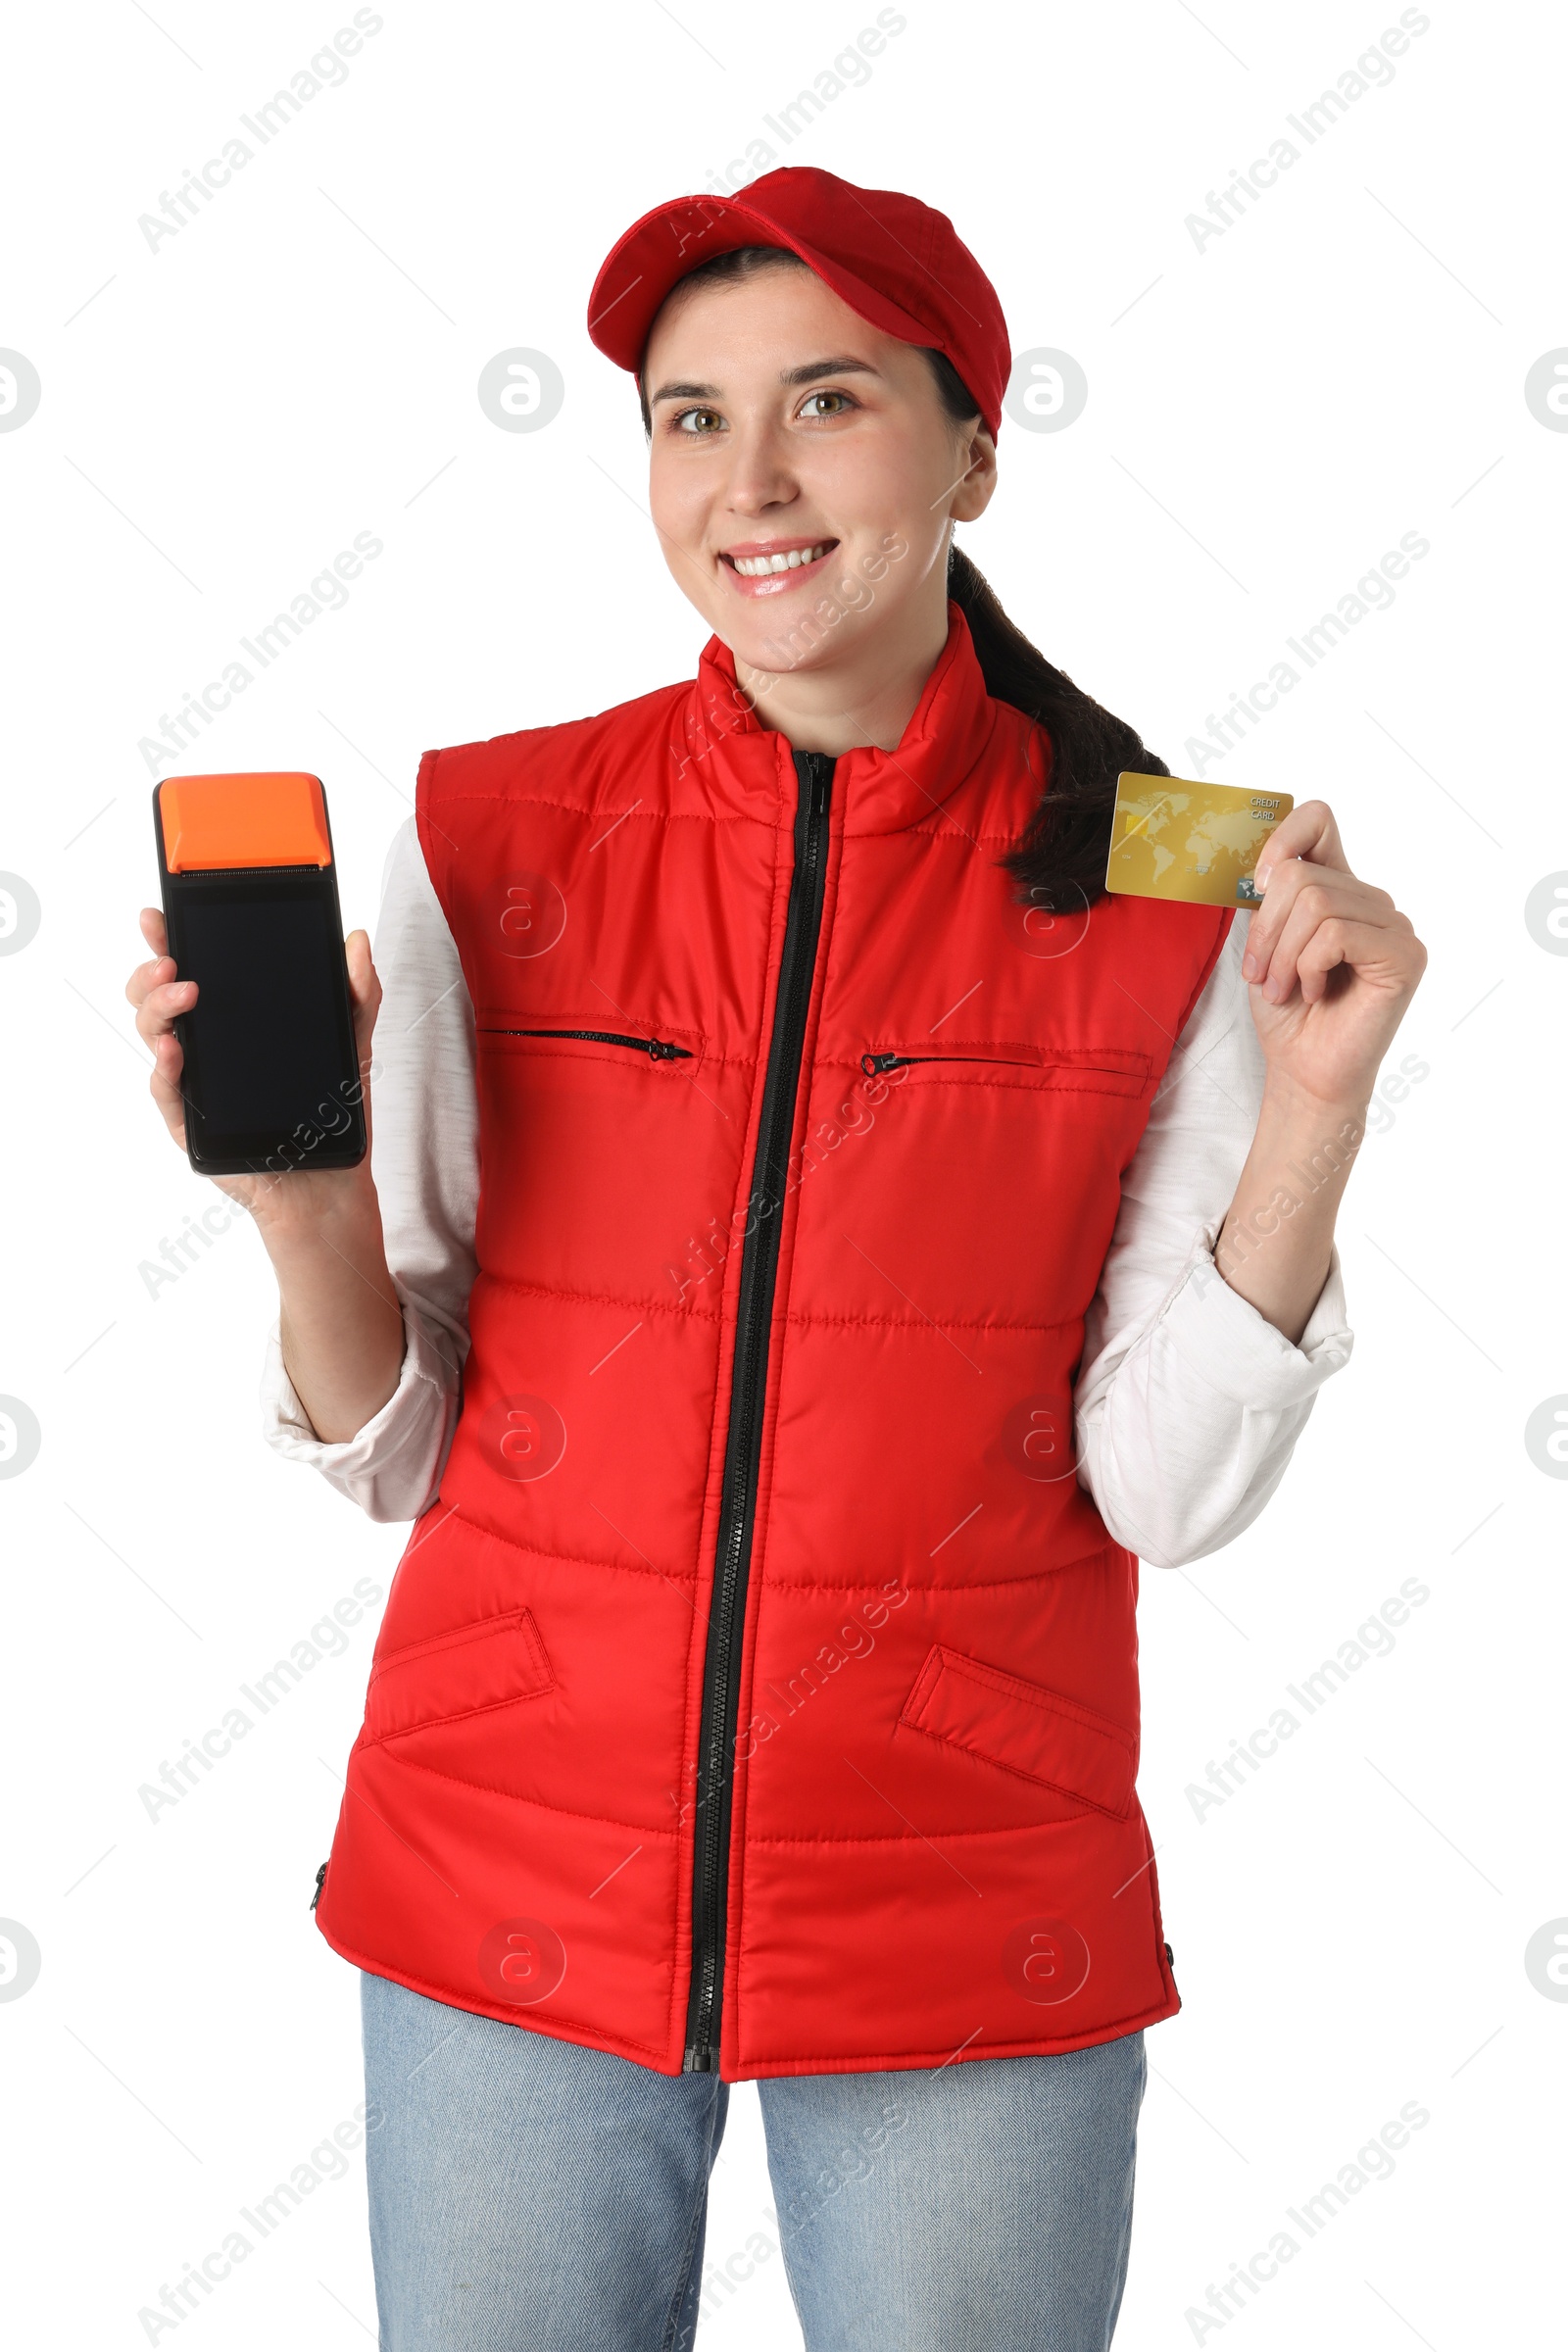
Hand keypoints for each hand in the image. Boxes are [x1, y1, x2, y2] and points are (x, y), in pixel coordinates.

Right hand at [125, 907, 382, 1228]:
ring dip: (157, 1008)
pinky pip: (166, 1092)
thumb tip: (357, 939)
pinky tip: (175, 1050)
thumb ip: (357, 990)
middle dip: (152, 969)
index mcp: (234, 1019)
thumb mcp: (355, 1041)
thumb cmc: (333, 1112)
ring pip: (153, 1036)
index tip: (160, 914)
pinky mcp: (190, 1124)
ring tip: (184, 994)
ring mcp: (193, 1084)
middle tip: (170, 958)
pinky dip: (165, 1068)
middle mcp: (206, 1046)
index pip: (191, 970)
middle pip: (156, 998)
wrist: (332, 1178)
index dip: (170, 940)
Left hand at [1239, 801, 1425, 1111]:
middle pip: (1302, 875)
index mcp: (1339, 889)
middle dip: (1266, 930)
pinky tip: (1315, 993)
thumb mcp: (1265, 943)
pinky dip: (1309, 967)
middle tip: (1261, 974)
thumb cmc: (1287, 1012)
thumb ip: (1269, 898)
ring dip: (1283, 955)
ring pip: (1316, 904)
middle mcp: (1372, 902)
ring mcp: (1395, 927)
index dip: (1281, 839)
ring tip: (1283, 988)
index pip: (1319, 820)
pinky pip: (1336, 934)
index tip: (1256, 885)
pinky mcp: (1405, 956)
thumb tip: (1263, 865)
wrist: (1304, 1071)